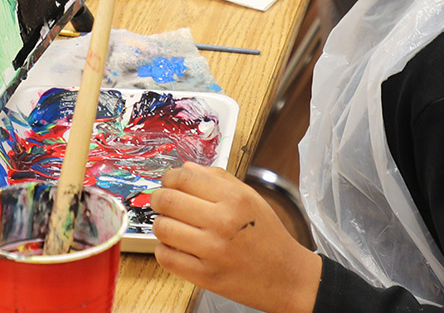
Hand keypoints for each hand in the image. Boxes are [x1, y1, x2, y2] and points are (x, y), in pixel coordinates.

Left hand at [151, 163, 321, 312]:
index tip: (169, 182)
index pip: (184, 177)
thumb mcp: (250, 197)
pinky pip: (166, 257)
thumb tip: (185, 167)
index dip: (169, 177)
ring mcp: (212, 251)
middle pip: (168, 200)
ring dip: (161, 224)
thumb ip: (217, 179)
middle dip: (158, 198)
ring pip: (163, 228)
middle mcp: (222, 222)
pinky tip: (176, 246)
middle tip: (161, 201)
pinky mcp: (204, 276)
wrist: (285, 276)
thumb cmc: (267, 236)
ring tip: (171, 224)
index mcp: (234, 198)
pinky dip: (165, 249)